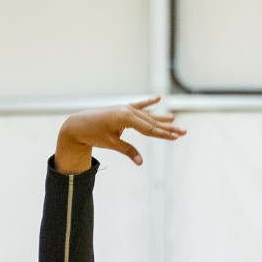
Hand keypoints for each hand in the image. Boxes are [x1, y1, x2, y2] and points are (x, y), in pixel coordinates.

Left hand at [55, 97, 184, 173]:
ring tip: (174, 120)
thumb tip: (140, 162)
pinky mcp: (121, 109)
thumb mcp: (111, 144)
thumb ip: (127, 150)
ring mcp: (125, 108)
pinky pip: (137, 106)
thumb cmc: (93, 135)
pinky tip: (158, 99)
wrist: (77, 125)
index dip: (163, 135)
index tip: (176, 138)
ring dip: (161, 118)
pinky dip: (148, 103)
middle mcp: (127, 110)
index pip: (149, 129)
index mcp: (126, 118)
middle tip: (183, 132)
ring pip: (146, 115)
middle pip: (151, 122)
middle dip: (167, 128)